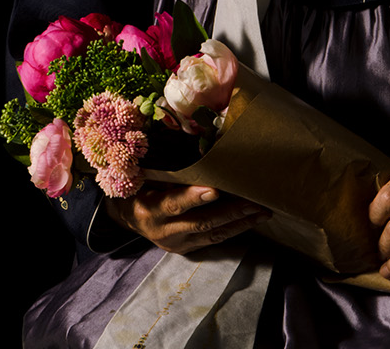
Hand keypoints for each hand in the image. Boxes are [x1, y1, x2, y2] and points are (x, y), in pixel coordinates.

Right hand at [111, 179, 266, 256]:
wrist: (127, 217)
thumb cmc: (138, 186)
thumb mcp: (143, 175)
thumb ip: (164, 166)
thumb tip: (188, 140)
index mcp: (150, 209)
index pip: (174, 204)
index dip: (194, 197)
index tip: (215, 189)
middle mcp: (164, 231)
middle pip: (201, 222)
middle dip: (231, 212)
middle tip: (254, 201)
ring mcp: (177, 243)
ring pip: (212, 234)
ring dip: (239, 223)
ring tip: (262, 211)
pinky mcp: (186, 249)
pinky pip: (213, 240)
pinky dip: (233, 230)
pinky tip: (250, 220)